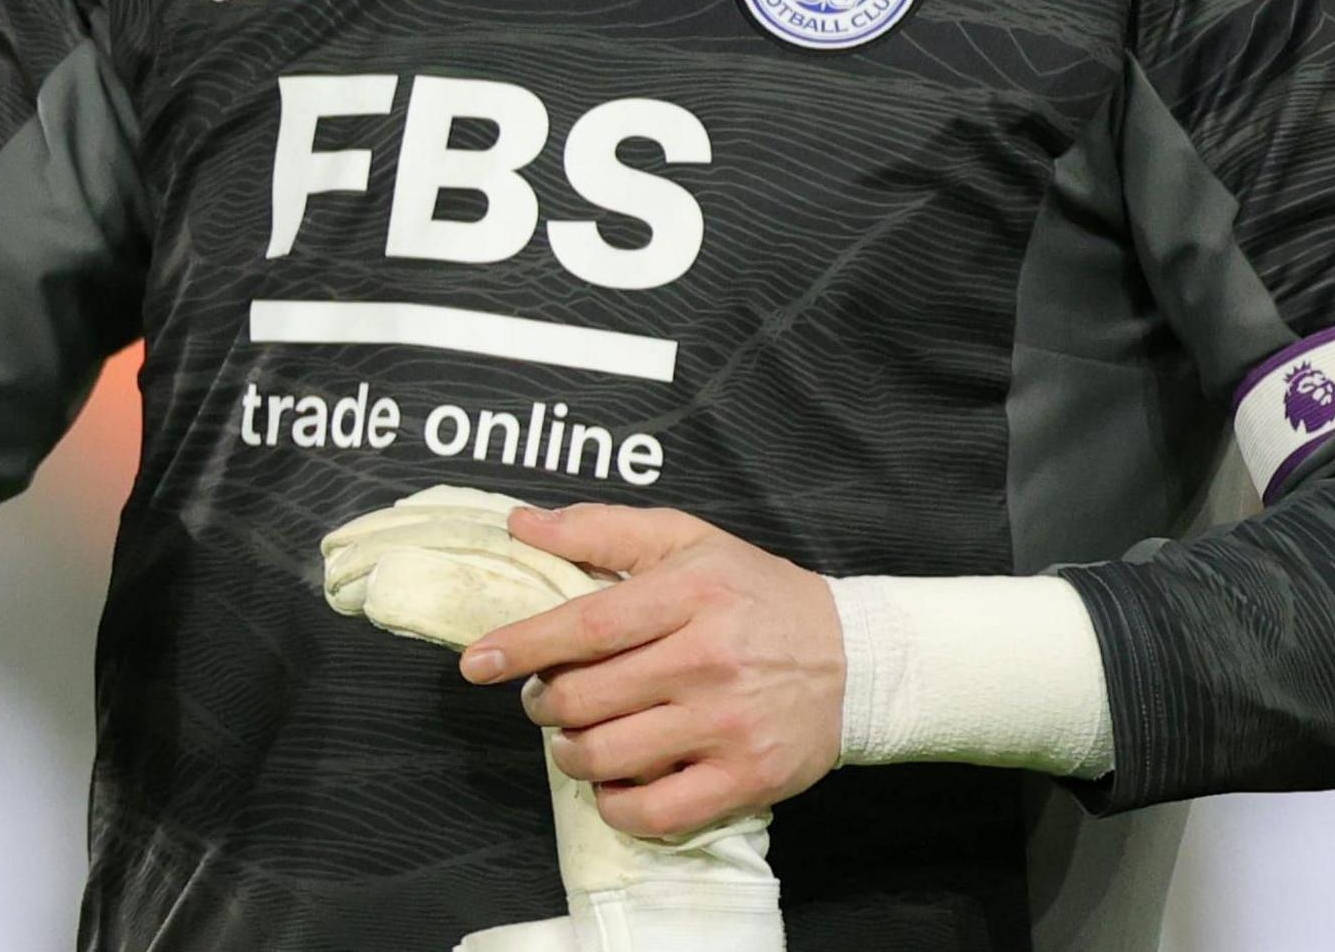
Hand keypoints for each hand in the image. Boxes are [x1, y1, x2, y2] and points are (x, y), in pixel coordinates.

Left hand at [462, 505, 845, 837]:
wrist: (856, 659)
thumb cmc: (755, 594)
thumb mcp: (686, 541)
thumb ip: (599, 530)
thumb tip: (519, 523)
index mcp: (691, 593)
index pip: (586, 624)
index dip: (523, 646)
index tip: (478, 662)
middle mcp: (708, 660)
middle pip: (586, 696)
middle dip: (545, 703)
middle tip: (549, 698)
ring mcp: (728, 724)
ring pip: (608, 756)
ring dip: (570, 753)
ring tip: (576, 738)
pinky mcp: (746, 778)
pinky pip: (654, 811)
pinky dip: (615, 803)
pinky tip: (615, 781)